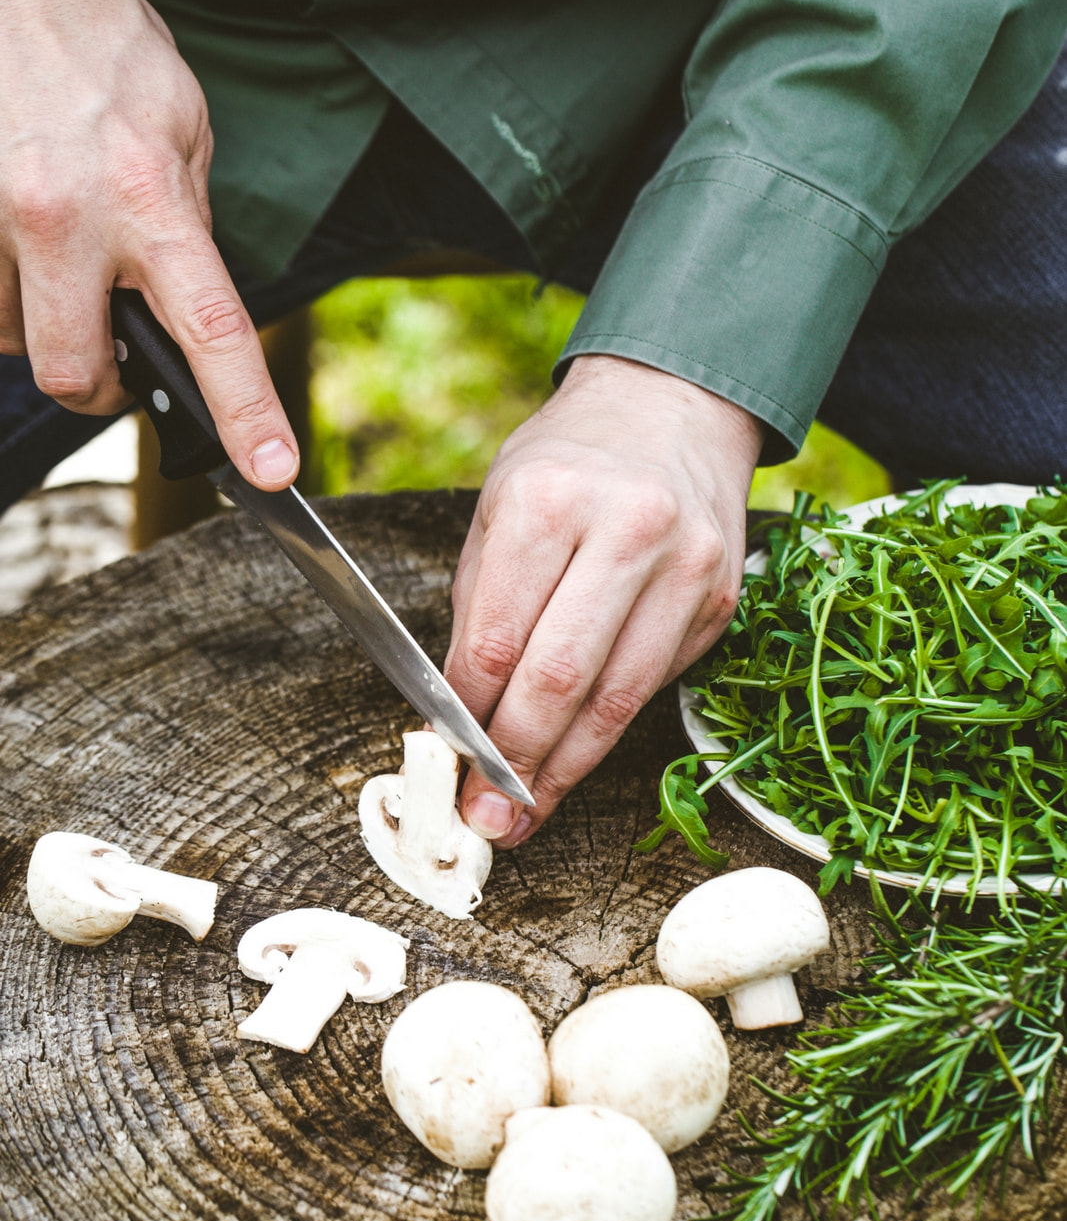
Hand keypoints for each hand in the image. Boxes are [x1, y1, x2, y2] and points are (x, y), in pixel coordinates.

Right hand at [0, 0, 296, 488]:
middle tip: (113, 358)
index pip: (212, 328)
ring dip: (45, 318)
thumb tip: (189, 299)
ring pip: (15, 336)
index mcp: (150, 200)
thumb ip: (188, 224)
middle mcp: (66, 219)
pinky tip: (22, 232)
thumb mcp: (183, 131)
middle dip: (98, 385)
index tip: (270, 470)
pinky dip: (7, 285)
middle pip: (74, 373)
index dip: (245, 410)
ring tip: (62, 250)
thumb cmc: (105, 49)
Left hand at [447, 354, 763, 845]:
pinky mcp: (719, 598)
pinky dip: (611, 727)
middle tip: (486, 814)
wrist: (671, 405)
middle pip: (561, 679)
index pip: (497, 638)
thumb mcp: (498, 505)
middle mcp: (627, 529)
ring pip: (618, 698)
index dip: (469, 715)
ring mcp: (686, 566)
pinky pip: (656, 684)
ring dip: (569, 767)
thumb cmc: (569, 461)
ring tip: (527, 810)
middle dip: (516, 761)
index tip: (449, 762)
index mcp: (549, 500)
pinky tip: (578, 755)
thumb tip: (460, 712)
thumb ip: (479, 607)